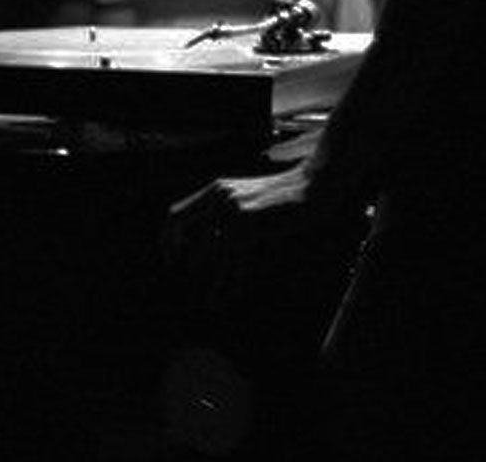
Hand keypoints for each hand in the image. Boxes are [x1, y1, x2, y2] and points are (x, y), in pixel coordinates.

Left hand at [164, 165, 315, 308]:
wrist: (317, 184)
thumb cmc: (291, 193)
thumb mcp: (254, 196)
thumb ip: (233, 209)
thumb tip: (218, 240)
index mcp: (218, 189)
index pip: (176, 214)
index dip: (168, 239)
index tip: (172, 259)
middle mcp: (219, 197)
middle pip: (180, 231)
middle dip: (176, 260)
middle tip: (181, 281)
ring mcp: (232, 211)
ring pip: (202, 252)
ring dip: (200, 280)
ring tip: (204, 301)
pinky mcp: (247, 227)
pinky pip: (227, 262)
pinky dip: (223, 283)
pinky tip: (224, 298)